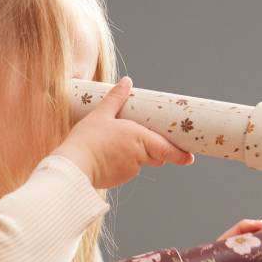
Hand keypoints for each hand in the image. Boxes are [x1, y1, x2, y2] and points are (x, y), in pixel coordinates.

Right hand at [52, 76, 193, 188]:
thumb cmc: (87, 140)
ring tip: (117, 144)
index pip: (166, 149)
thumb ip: (116, 98)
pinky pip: (125, 170)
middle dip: (155, 149)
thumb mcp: (101, 114)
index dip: (180, 155)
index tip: (190, 158)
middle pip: (155, 156)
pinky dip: (121, 163)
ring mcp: (128, 171)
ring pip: (139, 163)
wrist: (72, 166)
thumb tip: (127, 81)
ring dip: (136, 155)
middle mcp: (138, 157)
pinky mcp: (118, 180)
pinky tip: (106, 156)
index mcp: (139, 138)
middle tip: (151, 139)